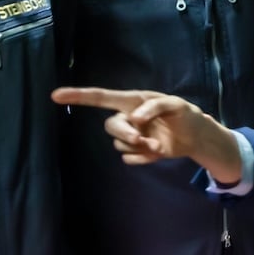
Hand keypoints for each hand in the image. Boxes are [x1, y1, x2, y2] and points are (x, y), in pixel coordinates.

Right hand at [51, 86, 240, 181]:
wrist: (196, 138)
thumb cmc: (186, 115)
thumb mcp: (177, 105)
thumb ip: (155, 107)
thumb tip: (134, 117)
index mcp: (133, 101)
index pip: (102, 98)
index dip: (79, 96)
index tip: (56, 96)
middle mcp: (128, 118)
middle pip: (110, 126)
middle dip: (125, 134)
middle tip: (142, 139)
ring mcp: (131, 136)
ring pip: (119, 144)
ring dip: (139, 147)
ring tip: (159, 145)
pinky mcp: (137, 152)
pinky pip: (129, 158)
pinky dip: (143, 158)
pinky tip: (157, 153)